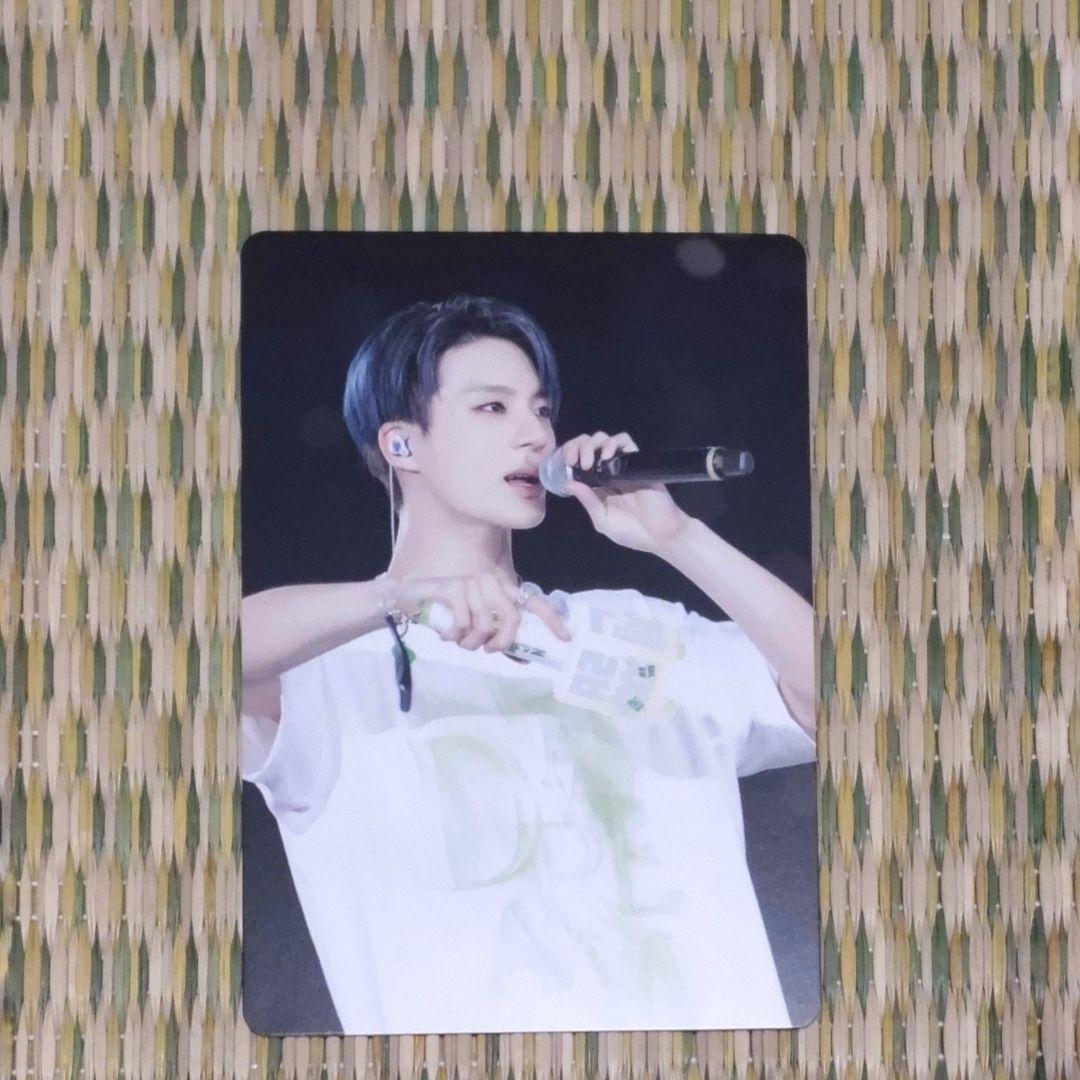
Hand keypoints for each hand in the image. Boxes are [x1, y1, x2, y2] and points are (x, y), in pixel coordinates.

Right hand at [388, 572, 571, 652]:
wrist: (409, 599)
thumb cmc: (445, 614)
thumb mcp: (475, 627)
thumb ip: (497, 638)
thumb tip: (525, 659)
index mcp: (501, 590)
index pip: (533, 602)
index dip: (551, 619)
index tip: (565, 638)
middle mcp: (491, 582)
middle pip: (511, 616)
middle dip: (502, 641)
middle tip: (489, 651)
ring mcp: (473, 582)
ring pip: (485, 624)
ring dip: (471, 643)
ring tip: (459, 642)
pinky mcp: (455, 587)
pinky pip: (464, 622)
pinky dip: (454, 636)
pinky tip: (445, 634)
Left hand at [560, 431, 691, 555]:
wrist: (660, 534)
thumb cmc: (632, 532)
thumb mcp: (603, 520)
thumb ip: (587, 500)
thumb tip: (568, 482)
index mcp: (597, 485)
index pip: (579, 461)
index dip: (569, 456)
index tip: (564, 463)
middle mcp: (608, 472)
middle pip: (589, 445)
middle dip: (576, 446)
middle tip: (572, 460)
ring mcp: (623, 465)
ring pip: (604, 439)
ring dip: (591, 444)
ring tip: (589, 462)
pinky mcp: (637, 462)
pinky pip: (625, 441)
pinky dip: (613, 442)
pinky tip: (607, 455)